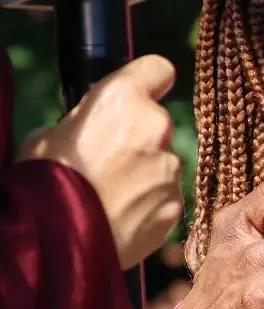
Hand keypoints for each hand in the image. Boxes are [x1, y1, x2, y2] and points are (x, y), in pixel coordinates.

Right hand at [20, 55, 181, 267]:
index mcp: (124, 97)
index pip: (157, 69)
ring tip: (108, 196)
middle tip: (106, 162)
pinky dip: (147, 206)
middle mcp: (157, 127)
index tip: (139, 96)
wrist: (56, 240)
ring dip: (144, 175)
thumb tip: (94, 129)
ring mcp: (170, 170)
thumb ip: (85, 122)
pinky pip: (164, 198)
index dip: (147, 83)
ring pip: (163, 164)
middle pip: (158, 125)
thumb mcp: (50, 134)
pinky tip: (118, 217)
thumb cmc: (44, 180)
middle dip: (139, 139)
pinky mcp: (175, 206)